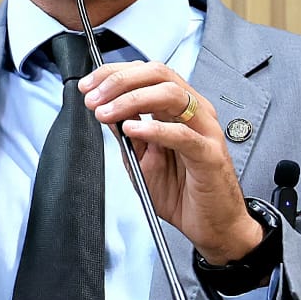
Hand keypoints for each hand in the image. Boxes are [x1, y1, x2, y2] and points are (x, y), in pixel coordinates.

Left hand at [80, 62, 261, 263]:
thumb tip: (105, 108)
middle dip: (119, 80)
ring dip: (132, 99)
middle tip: (94, 96)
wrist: (212, 226)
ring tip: (107, 112)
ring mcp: (204, 130)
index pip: (147, 73)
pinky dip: (156, 128)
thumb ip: (127, 133)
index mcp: (178, 109)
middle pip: (158, 74)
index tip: (88, 85)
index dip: (114, 74)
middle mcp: (193, 112)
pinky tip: (134, 128)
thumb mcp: (142, 159)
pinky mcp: (209, 154)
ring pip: (171, 94)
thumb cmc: (183, 193)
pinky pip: (183, 134)